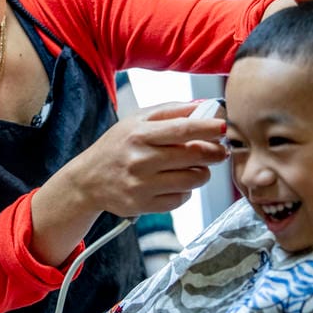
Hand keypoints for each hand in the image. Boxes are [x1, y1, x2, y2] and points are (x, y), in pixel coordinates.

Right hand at [30, 100, 227, 265]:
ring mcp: (142, 185)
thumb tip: (205, 107)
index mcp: (139, 134)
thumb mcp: (136, 121)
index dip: (209, 128)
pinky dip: (185, 190)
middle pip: (193, 156)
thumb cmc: (117, 146)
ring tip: (196, 166)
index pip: (182, 130)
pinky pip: (181, 199)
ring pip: (192, 179)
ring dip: (202, 172)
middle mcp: (140, 160)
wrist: (88, 180)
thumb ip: (171, 111)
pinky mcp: (143, 205)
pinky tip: (176, 182)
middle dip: (215, 152)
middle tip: (220, 150)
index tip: (224, 127)